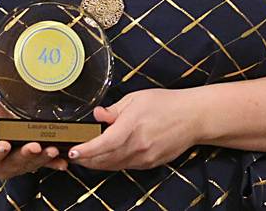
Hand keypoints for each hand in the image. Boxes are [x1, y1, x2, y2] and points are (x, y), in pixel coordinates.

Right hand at [0, 99, 67, 179]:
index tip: (5, 145)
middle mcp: (1, 166)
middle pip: (14, 163)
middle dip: (26, 155)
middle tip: (35, 147)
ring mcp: (17, 165)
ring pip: (30, 163)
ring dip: (43, 158)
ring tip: (53, 150)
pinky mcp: (31, 160)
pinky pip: (43, 163)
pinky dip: (54, 163)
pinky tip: (63, 161)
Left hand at [68, 88, 199, 170]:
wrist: (192, 117)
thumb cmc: (166, 104)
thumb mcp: (137, 98)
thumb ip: (114, 109)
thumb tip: (97, 115)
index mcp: (132, 125)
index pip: (104, 143)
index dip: (87, 150)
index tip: (73, 151)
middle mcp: (138, 145)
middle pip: (105, 159)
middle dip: (86, 160)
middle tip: (74, 155)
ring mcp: (145, 157)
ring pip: (114, 166)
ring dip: (98, 163)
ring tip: (86, 157)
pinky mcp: (150, 163)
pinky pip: (126, 166)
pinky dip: (113, 163)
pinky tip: (107, 157)